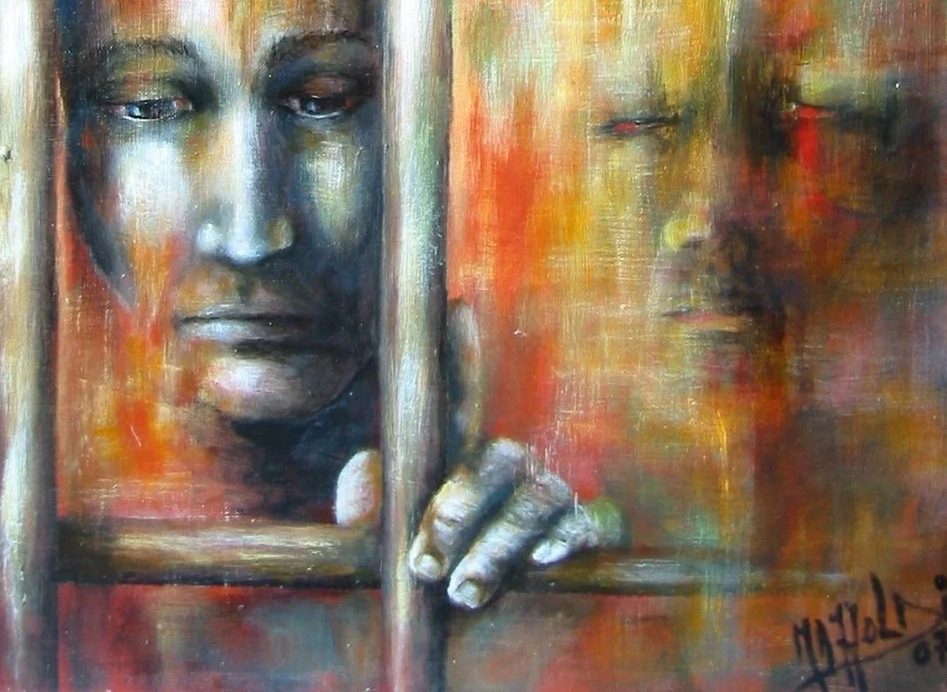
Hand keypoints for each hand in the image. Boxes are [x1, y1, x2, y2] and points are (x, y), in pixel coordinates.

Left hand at [332, 304, 624, 610]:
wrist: (495, 636)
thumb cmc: (437, 568)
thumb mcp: (394, 535)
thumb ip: (373, 502)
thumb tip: (358, 477)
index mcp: (462, 452)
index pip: (461, 397)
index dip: (461, 352)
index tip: (457, 309)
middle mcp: (511, 463)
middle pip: (495, 459)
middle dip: (458, 507)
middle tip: (424, 561)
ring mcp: (551, 493)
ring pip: (534, 501)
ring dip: (496, 548)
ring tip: (460, 592)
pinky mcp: (588, 530)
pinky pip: (587, 522)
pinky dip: (566, 539)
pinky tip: (540, 560)